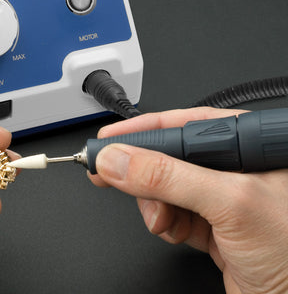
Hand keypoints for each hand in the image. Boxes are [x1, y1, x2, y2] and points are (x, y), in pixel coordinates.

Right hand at [89, 107, 287, 293]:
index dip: (142, 130)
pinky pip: (170, 213)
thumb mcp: (230, 203)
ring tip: (160, 218)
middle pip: (168, 156)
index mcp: (247, 144)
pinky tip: (172, 229)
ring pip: (163, 187)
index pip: (185, 124)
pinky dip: (163, 222)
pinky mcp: (210, 225)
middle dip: (141, 171)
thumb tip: (120, 160)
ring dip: (153, 204)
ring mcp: (219, 198)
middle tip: (107, 171)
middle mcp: (232, 167)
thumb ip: (169, 177)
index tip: (109, 140)